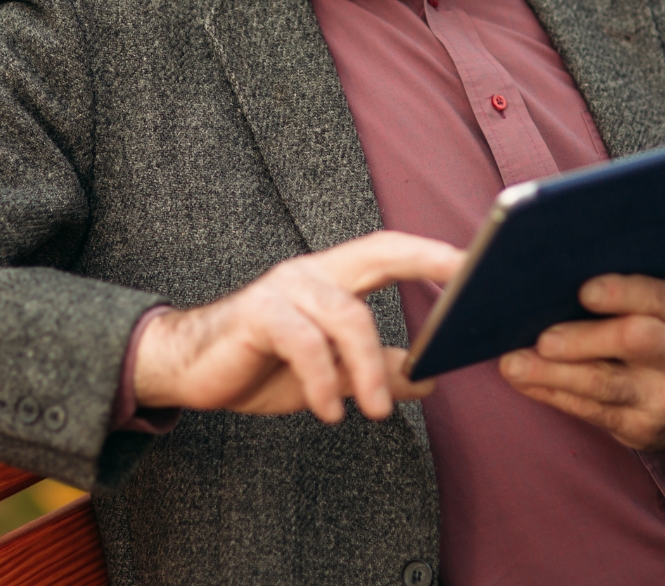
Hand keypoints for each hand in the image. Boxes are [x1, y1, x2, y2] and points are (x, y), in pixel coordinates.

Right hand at [134, 231, 464, 422]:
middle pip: (378, 253)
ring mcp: (284, 289)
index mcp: (334, 275)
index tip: (477, 264)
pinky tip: (330, 411)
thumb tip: (429, 378)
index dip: (432, 255)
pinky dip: (323, 380)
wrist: (187, 369)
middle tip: (463, 297)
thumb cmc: (263, 363)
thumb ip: (378, 369)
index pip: (391, 251)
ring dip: (369, 367)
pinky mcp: (256, 315)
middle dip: (425, 262)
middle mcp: (312, 271)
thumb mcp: (332, 372)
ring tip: (378, 412)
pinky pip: (302, 342)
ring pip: (346, 314)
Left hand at [498, 274, 664, 450]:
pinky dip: (553, 393)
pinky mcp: (641, 430)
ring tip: (514, 364)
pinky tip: (526, 380)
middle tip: (543, 338)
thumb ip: (634, 292)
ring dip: (552, 374)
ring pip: (603, 386)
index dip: (622, 293)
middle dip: (584, 340)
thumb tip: (561, 272)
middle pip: (634, 343)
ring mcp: (663, 398)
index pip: (659, 298)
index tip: (585, 290)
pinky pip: (590, 411)